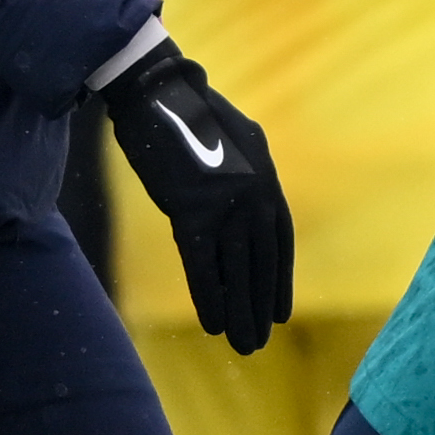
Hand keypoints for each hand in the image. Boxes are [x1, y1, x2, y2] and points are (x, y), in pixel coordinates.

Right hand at [97, 30, 294, 349]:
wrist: (153, 90)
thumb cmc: (184, 112)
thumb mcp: (231, 139)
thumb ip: (242, 174)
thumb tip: (245, 210)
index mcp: (266, 175)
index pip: (280, 240)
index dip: (279, 280)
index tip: (278, 312)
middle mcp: (254, 192)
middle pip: (262, 261)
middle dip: (260, 305)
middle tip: (260, 341)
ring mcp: (225, 202)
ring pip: (237, 269)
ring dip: (240, 311)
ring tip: (243, 344)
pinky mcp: (191, 210)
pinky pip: (203, 264)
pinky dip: (209, 297)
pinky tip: (212, 323)